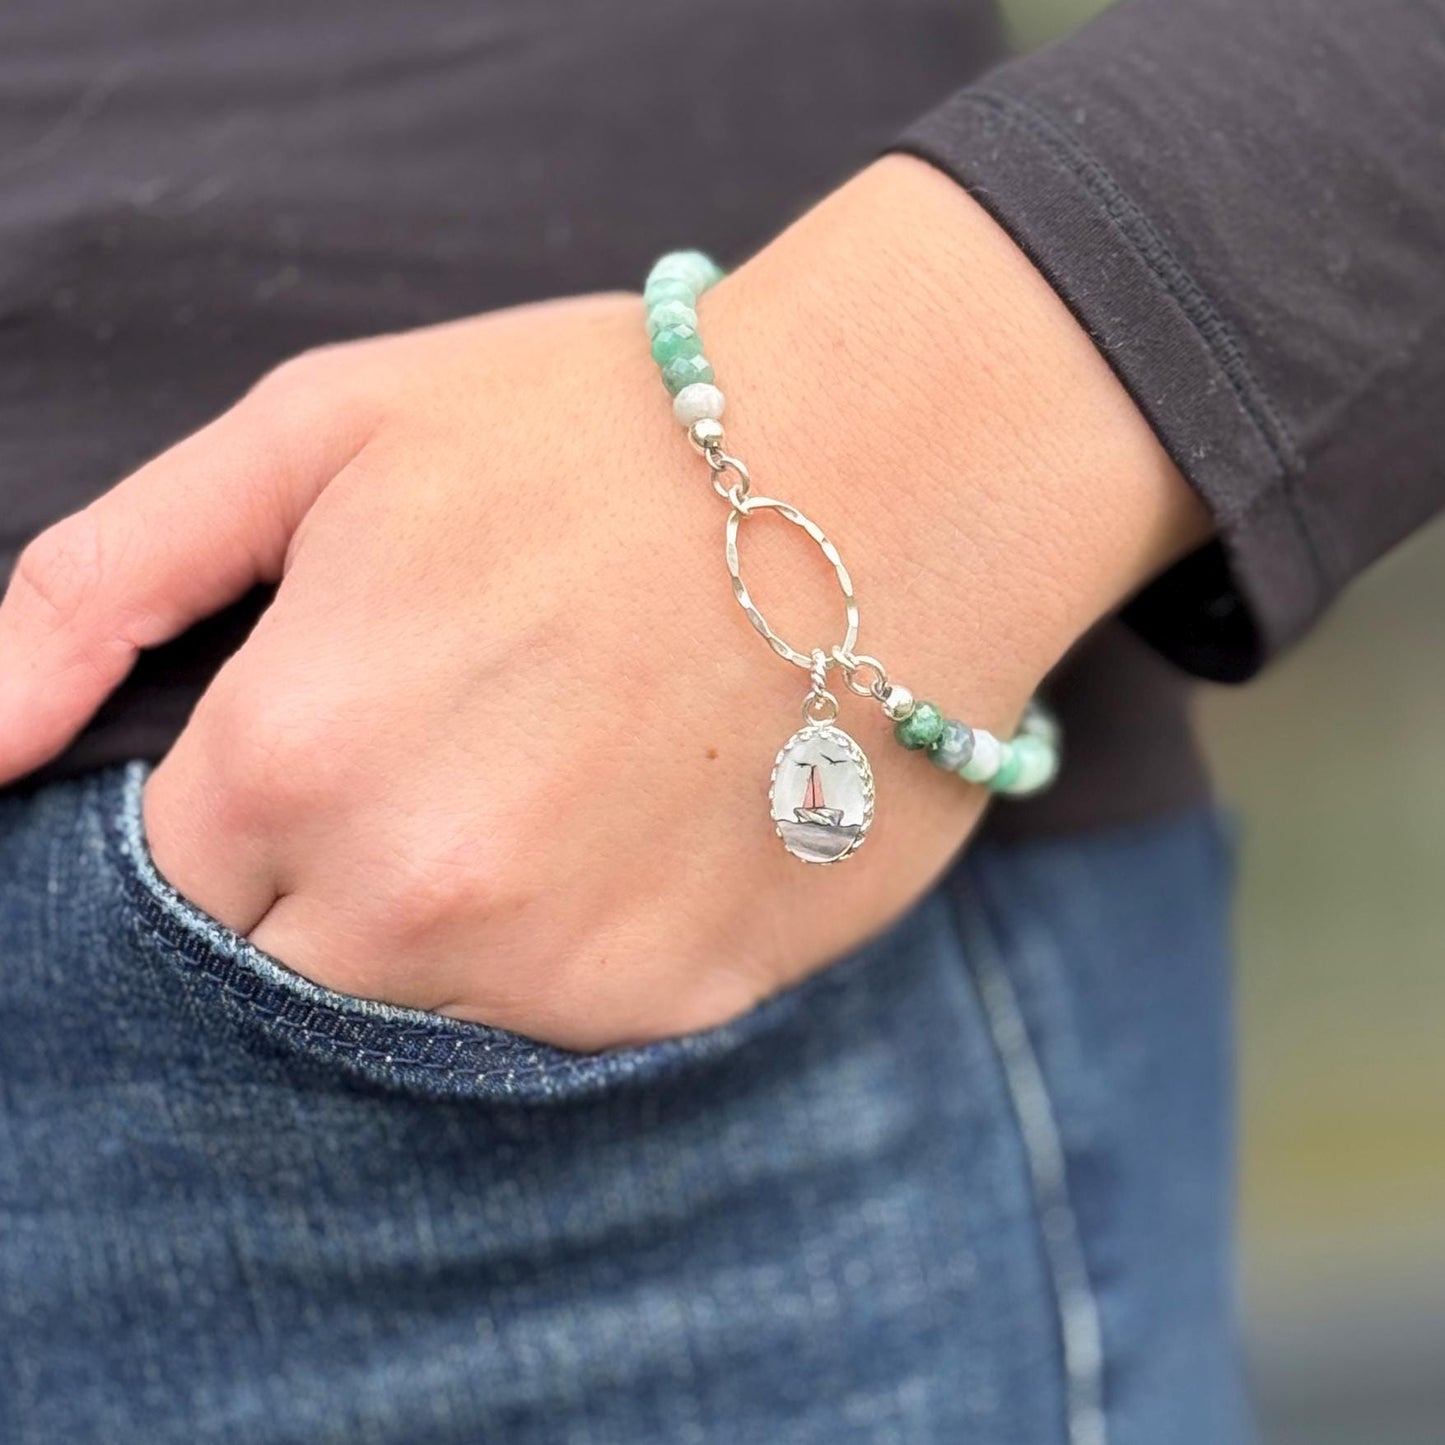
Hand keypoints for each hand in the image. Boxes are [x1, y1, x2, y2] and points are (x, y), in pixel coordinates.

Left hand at [0, 158, 1206, 1049]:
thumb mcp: (324, 429)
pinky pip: (561, 1021)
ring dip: (456, 919)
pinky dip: (577, 937)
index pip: (169, 884)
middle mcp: (414, 899)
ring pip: (419, 1011)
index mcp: (297, 754)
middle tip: (452, 748)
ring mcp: (555, 974)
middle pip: (282, 973)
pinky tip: (643, 816)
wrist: (888, 471)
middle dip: (331, 882)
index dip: (243, 810)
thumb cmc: (602, 427)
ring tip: (556, 772)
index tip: (330, 741)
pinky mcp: (676, 1004)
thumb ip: (106, 578)